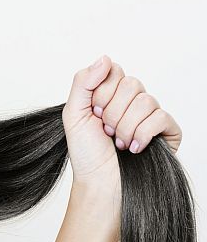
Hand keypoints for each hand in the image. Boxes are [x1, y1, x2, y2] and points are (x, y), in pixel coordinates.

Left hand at [62, 55, 182, 192]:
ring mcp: (150, 115)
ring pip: (146, 101)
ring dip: (125, 126)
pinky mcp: (167, 132)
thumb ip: (83, 82)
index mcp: (110, 93)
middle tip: (105, 130)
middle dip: (112, 111)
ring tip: (117, 142)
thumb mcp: (73, 113)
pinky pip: (161, 118)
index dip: (102, 92)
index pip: (114, 70)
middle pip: (131, 84)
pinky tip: (134, 148)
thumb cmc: (86, 152)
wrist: (100, 183)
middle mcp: (132, 101)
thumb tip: (105, 58)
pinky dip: (143, 134)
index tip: (94, 112)